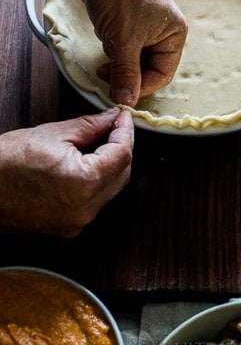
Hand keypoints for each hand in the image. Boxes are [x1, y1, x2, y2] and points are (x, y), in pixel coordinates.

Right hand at [0, 108, 132, 236]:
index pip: (122, 153)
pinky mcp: (66, 229)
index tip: (123, 115)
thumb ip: (91, 126)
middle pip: (122, 173)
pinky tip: (88, 164)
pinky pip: (94, 202)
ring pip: (110, 189)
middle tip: (114, 125)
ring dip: (111, 165)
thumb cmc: (6, 162)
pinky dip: (96, 183)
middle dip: (121, 147)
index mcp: (85, 182)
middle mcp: (85, 208)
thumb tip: (112, 117)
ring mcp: (76, 223)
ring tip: (100, 141)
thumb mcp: (53, 134)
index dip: (125, 130)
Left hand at [74, 0, 187, 106]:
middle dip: (127, 73)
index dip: (141, 86)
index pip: (162, 74)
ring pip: (133, 58)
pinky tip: (103, 42)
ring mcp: (145, 25)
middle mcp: (164, 30)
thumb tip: (127, 101)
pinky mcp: (128, 21)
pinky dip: (112, 50)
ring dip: (118, 62)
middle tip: (106, 76)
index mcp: (174, 33)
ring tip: (104, 55)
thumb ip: (126, 73)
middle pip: (148, 67)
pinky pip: (123, 46)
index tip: (120, 93)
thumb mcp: (123, 39)